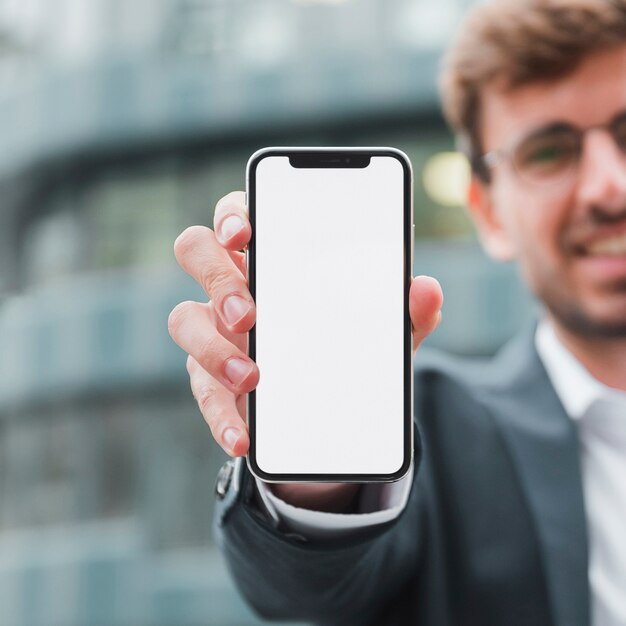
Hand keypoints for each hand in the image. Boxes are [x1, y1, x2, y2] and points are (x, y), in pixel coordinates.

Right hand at [168, 191, 442, 510]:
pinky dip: (220, 416)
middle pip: (195, 250)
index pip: (239, 213)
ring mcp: (214, 331)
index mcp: (270, 257)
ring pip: (183, 318)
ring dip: (211, 346)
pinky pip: (202, 393)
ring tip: (252, 375)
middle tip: (250, 311)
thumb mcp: (382, 328)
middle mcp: (233, 285)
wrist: (331, 406)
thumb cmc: (348, 343)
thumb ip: (404, 309)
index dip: (233, 214)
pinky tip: (243, 437)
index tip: (246, 233)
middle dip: (216, 275)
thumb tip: (427, 289)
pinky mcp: (211, 380)